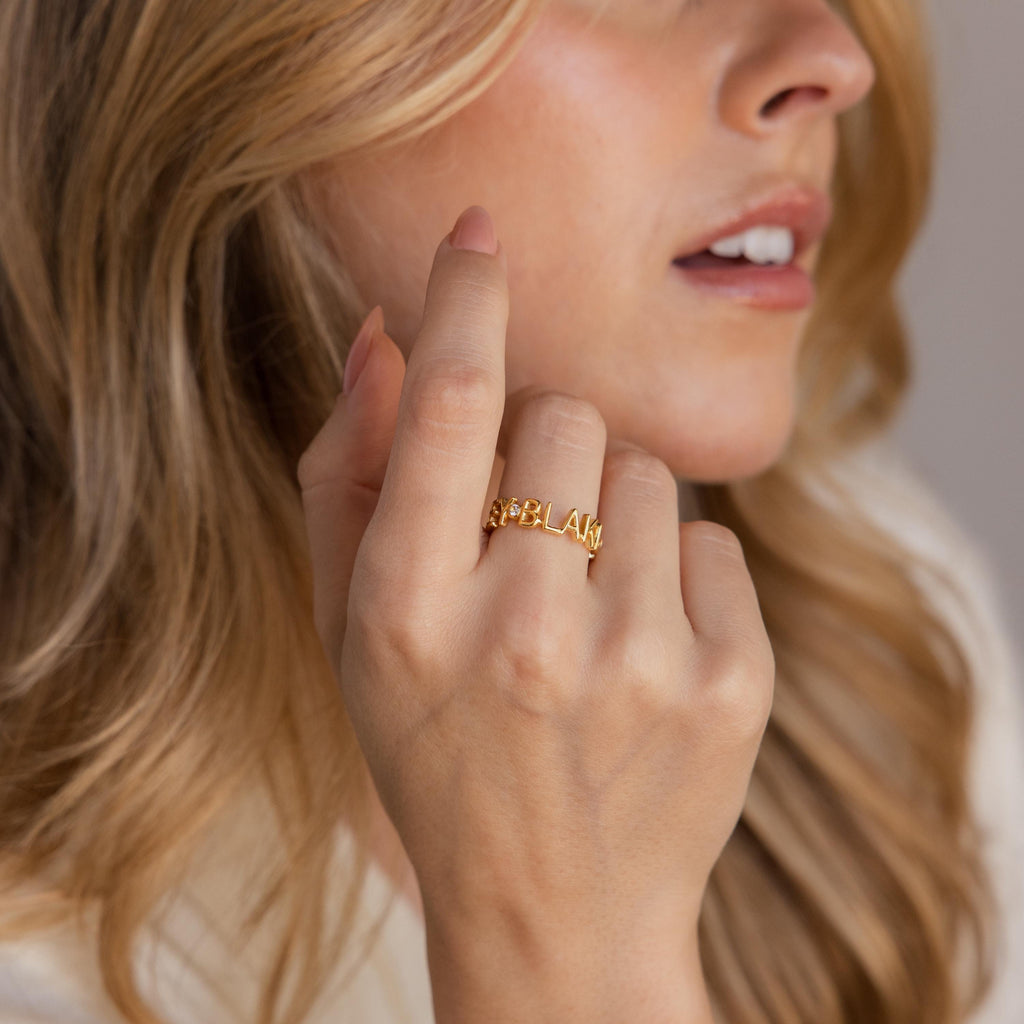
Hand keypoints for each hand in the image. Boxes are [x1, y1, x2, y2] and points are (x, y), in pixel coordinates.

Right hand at [298, 205, 773, 1020]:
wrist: (554, 912)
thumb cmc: (436, 754)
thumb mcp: (352, 631)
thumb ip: (349, 474)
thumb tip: (386, 334)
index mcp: (408, 613)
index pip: (446, 404)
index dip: (465, 300)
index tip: (479, 237)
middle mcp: (524, 633)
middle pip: (563, 418)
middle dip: (545, 446)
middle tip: (528, 534)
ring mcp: (639, 663)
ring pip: (646, 470)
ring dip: (610, 510)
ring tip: (583, 605)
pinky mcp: (733, 686)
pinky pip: (711, 540)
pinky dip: (673, 573)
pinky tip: (639, 648)